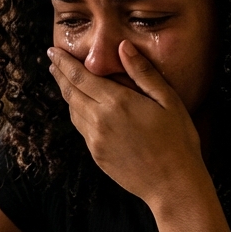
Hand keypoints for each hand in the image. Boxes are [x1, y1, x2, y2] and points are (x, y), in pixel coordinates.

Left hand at [48, 41, 206, 205]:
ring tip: (63, 80)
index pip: (80, 76)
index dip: (64, 62)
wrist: (173, 185)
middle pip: (70, 92)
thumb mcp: (168, 100)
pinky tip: (80, 107)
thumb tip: (123, 46)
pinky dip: (76, 112)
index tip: (53, 51)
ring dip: (66, 93)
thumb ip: (143, 72)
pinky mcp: (96, 155)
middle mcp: (99, 120)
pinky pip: (81, 128)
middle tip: (52, 61)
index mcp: (116, 102)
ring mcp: (95, 140)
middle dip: (59, 74)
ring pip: (73, 110)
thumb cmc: (178, 140)